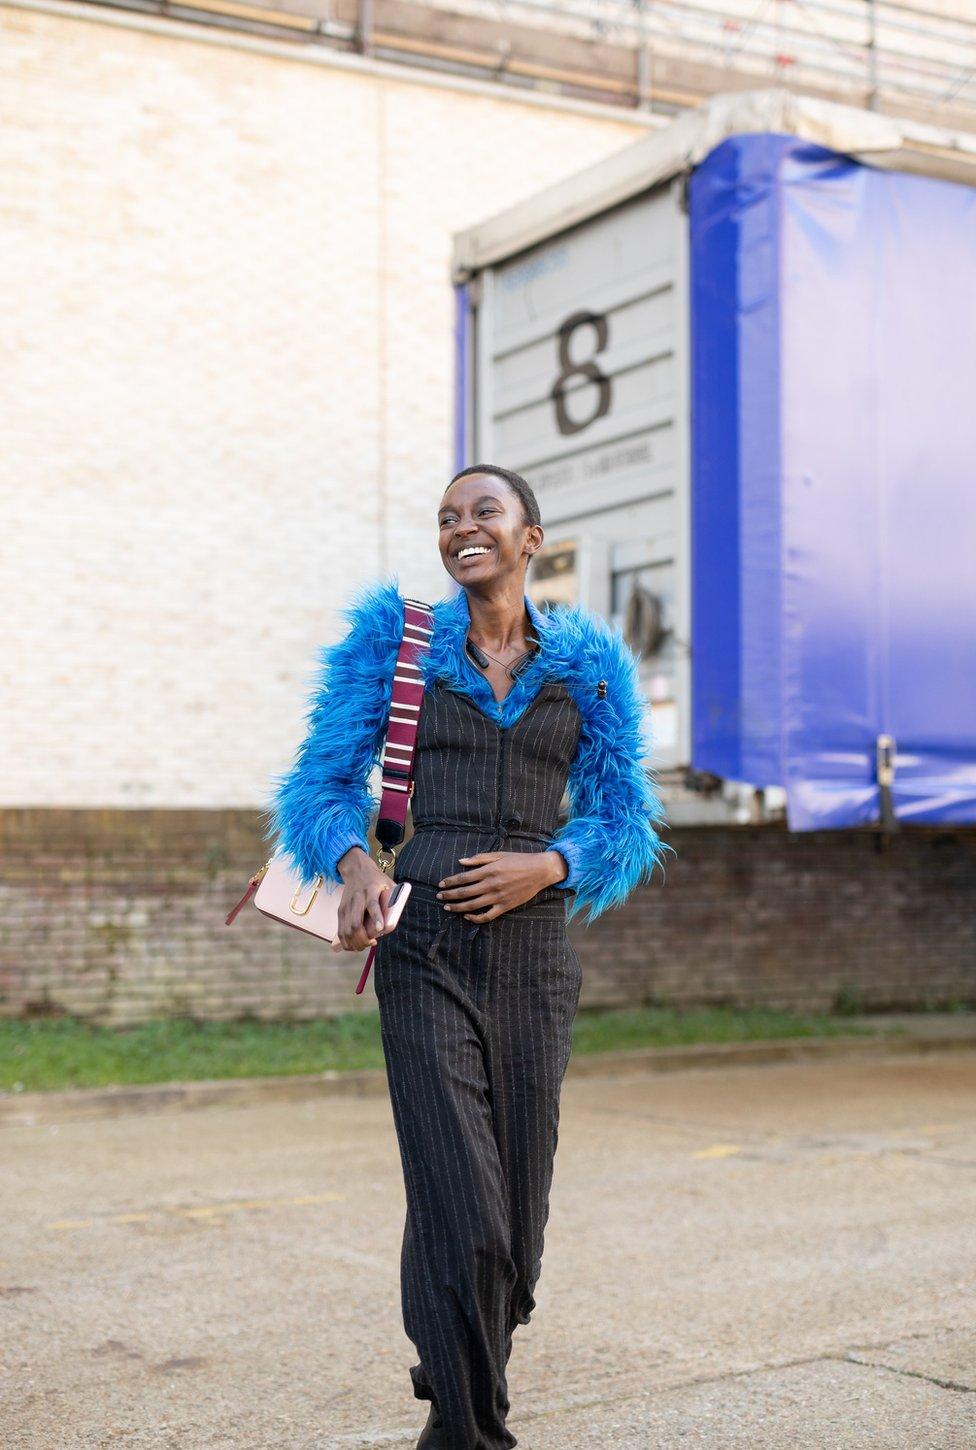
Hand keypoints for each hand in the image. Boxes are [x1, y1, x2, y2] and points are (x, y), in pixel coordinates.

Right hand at [330, 847, 393, 952]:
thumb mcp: (389, 885)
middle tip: (372, 942)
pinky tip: (353, 946)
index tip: (380, 928)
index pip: (372, 904)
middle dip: (363, 939)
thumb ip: (394, 901)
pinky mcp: (340, 911)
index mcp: (371, 890)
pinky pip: (340, 930)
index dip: (377, 917)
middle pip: (356, 923)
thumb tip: (393, 923)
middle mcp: (357, 898)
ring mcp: (346, 906)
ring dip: (355, 943)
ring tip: (364, 945)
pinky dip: (346, 942)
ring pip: (346, 930)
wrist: (356, 869)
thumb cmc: (377, 880)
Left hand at [436, 850, 568, 923]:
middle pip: (465, 892)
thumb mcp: (499, 855)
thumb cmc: (519, 860)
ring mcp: (498, 897)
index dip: (450, 882)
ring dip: (457, 907)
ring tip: (447, 907)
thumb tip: (461, 861)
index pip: (464, 878)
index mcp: (489, 870)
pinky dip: (475, 918)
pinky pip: (487, 916)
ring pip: (472, 905)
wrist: (540, 871)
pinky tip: (467, 916)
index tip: (441, 884)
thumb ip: (479, 859)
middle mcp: (492, 884)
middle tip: (439, 896)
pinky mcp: (505, 906)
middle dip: (449, 895)